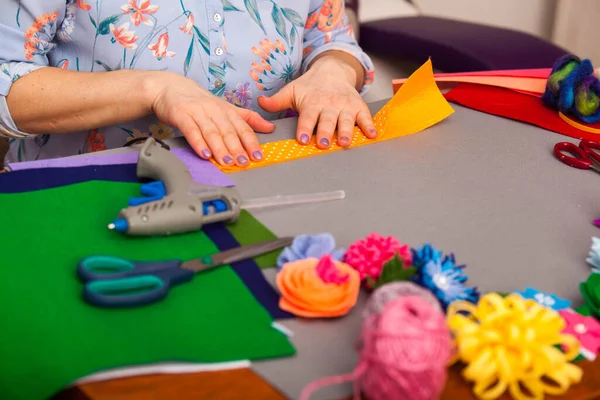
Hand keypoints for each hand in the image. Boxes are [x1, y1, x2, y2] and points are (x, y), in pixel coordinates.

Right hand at [149, 72, 274, 165]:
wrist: (169, 87)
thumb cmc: (199, 101)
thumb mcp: (225, 108)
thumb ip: (247, 118)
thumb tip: (270, 127)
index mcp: (226, 109)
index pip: (242, 127)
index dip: (251, 142)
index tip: (258, 156)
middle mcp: (214, 110)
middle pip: (228, 131)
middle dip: (237, 148)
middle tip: (244, 163)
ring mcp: (197, 111)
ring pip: (211, 132)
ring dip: (220, 148)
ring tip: (227, 162)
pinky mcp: (181, 114)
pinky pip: (191, 130)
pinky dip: (198, 143)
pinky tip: (204, 154)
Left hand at [258, 53, 376, 148]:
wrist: (332, 71)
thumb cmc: (309, 87)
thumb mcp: (291, 91)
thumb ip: (276, 101)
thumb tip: (260, 102)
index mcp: (312, 102)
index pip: (307, 116)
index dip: (304, 127)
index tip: (301, 138)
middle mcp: (329, 104)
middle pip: (327, 120)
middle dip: (325, 131)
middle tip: (322, 143)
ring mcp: (345, 106)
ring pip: (346, 120)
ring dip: (346, 131)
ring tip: (344, 142)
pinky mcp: (358, 107)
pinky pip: (365, 116)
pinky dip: (369, 125)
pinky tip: (371, 135)